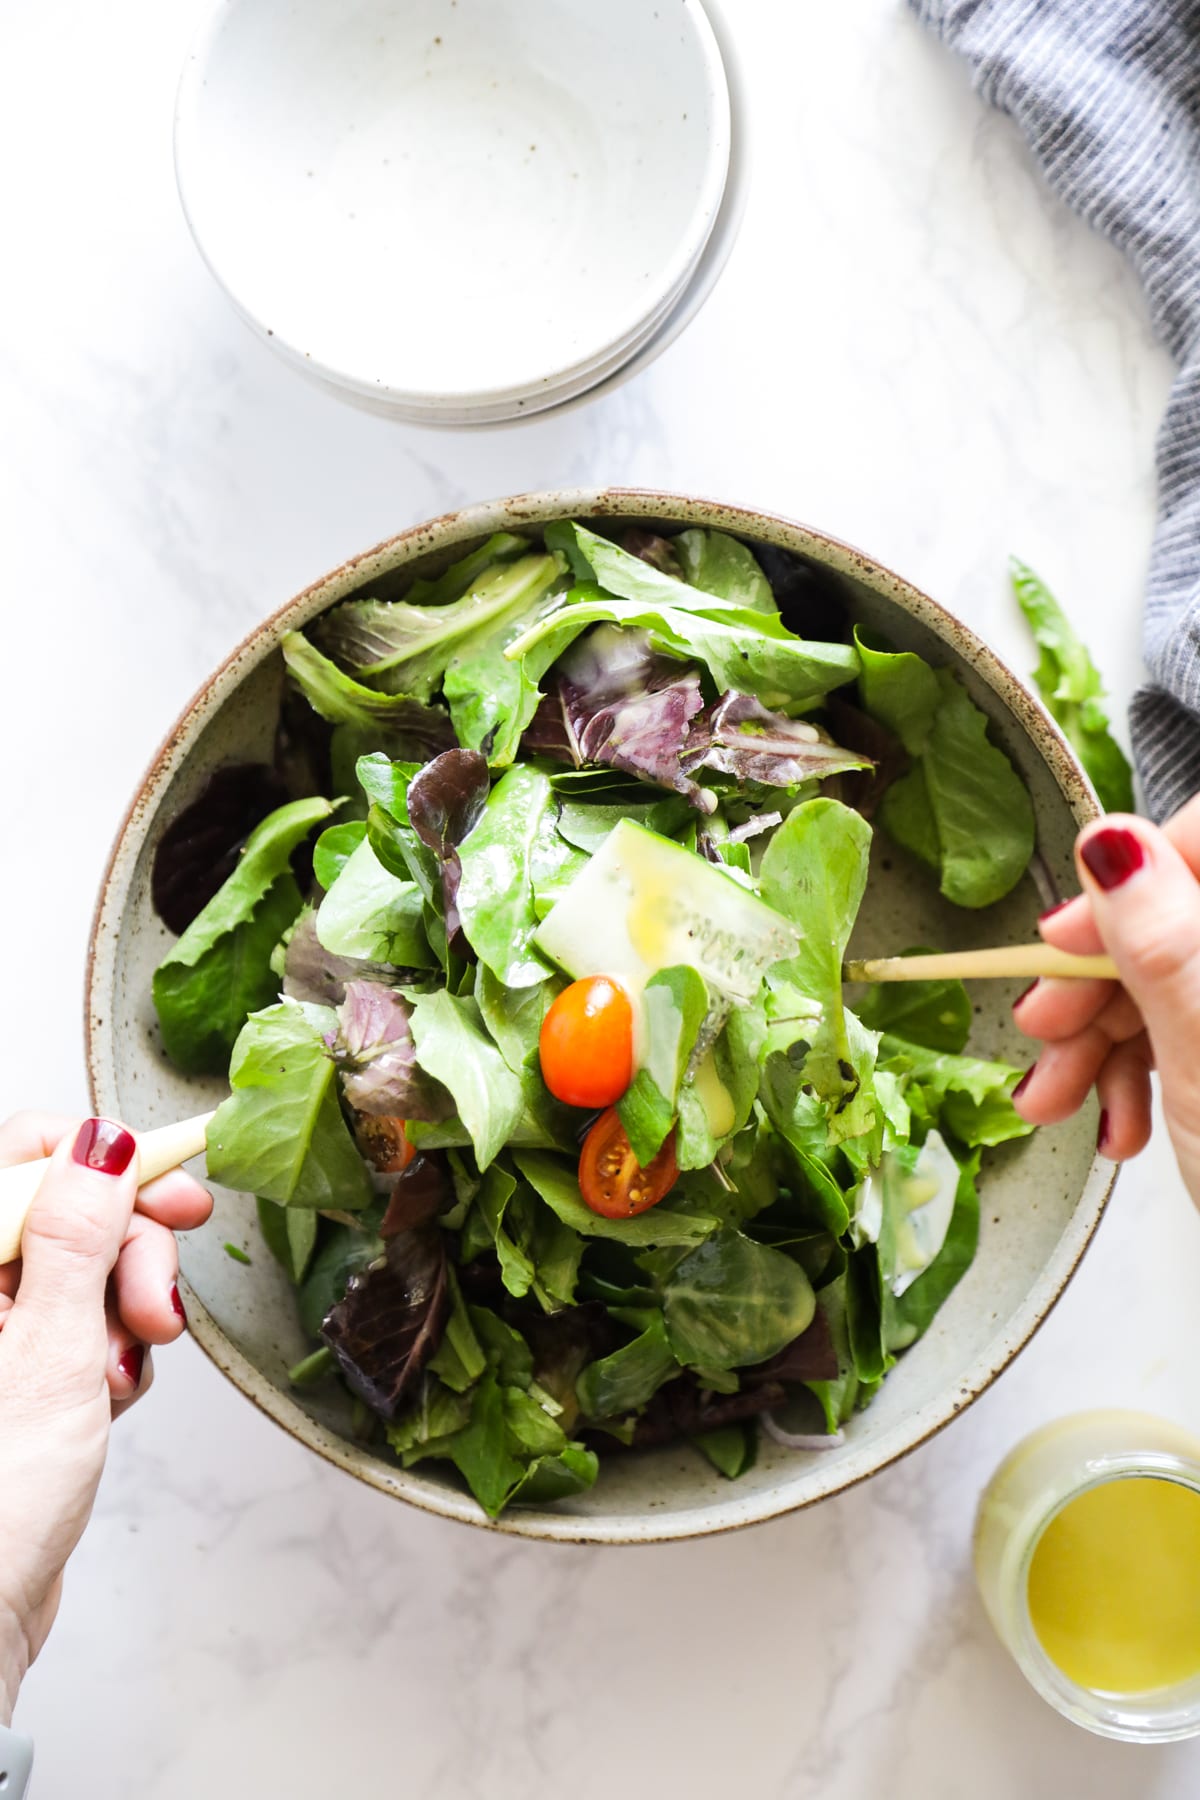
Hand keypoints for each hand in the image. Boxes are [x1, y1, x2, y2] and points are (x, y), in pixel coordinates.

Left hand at [0, 1114, 210, 1722]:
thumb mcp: (50, 1352)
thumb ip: (76, 1233)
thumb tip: (100, 1140)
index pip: (23, 1154)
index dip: (101, 1159)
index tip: (170, 1182)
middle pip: (64, 1209)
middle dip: (127, 1251)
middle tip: (156, 1302)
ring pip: (83, 1268)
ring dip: (124, 1311)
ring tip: (126, 1370)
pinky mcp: (17, 1369)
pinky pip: (83, 1322)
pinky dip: (113, 1351)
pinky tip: (110, 1395)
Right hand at [1012, 796, 1199, 1195]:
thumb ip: (1164, 939)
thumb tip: (1113, 841)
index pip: (1198, 844)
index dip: (1122, 885)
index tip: (1063, 942)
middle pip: (1170, 923)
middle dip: (1091, 984)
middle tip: (1042, 1031)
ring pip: (1166, 986)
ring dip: (1097, 1045)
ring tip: (1056, 1104)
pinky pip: (1183, 1036)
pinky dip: (1135, 1078)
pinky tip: (1117, 1125)